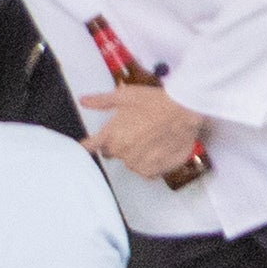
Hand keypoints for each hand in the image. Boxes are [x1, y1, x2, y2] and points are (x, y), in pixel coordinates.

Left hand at [86, 77, 209, 184]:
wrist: (183, 111)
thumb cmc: (154, 101)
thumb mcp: (125, 95)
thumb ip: (102, 101)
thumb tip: (83, 101)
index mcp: (111, 135)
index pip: (90, 146)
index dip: (89, 145)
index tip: (87, 145)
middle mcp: (122, 153)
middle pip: (112, 152)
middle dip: (118, 143)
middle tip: (133, 130)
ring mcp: (137, 164)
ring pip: (129, 162)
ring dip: (134, 154)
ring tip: (149, 138)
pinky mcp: (153, 171)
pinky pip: (144, 171)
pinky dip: (148, 163)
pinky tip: (157, 150)